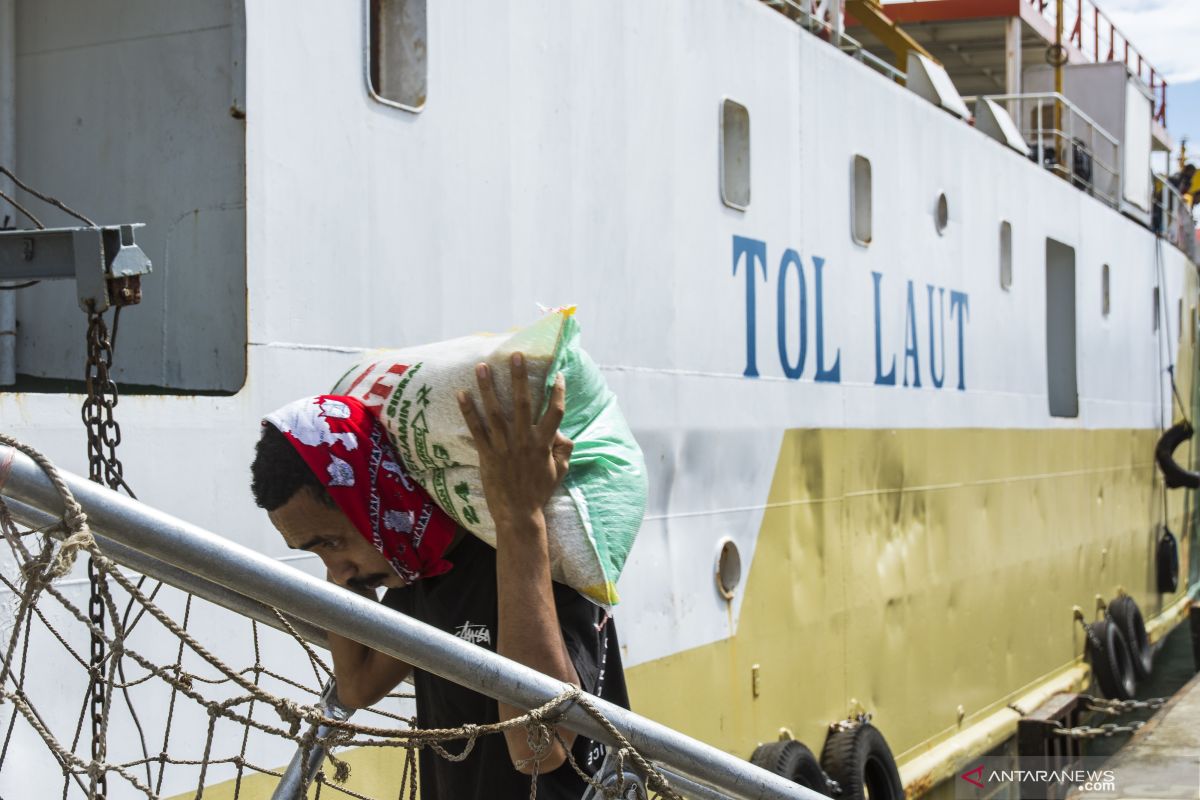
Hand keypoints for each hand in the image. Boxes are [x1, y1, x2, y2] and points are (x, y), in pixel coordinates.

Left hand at [457, 352, 572, 528]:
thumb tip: (563, 434)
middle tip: (515, 355)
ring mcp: (504, 447)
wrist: (519, 514)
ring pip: (496, 412)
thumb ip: (564, 450)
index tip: (558, 375)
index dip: (558, 393)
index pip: (555, 413)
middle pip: (523, 403)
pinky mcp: (487, 454)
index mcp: (543, 443)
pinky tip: (461, 394)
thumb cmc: (539, 491)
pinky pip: (476, 429)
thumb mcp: (559, 471)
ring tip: (482, 367)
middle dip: (519, 378)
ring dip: (488, 387)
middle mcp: (524, 441)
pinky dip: (468, 411)